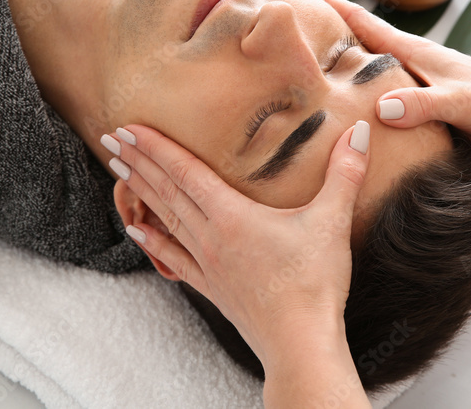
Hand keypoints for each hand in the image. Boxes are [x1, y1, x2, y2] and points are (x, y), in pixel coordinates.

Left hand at [106, 121, 369, 370]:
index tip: (128, 126)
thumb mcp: (331, 221)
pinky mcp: (212, 287)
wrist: (299, 344)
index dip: (155, 147)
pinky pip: (173, 259)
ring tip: (117, 172)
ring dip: (139, 194)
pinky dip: (152, 243)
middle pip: (165, 192)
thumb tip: (361, 130)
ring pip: (164, 220)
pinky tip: (136, 234)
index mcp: (231, 216)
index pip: (184, 171)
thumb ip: (345, 173)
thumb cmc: (314, 284)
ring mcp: (207, 264)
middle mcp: (210, 237)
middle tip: (109, 138)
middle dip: (137, 162)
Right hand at [279, 0, 470, 153]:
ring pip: (361, 56)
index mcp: (412, 51)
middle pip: (352, 29)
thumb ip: (425, 105)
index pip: (356, 18)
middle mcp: (407, 58)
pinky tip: (341, 90)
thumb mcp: (462, 104)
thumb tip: (383, 107)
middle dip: (316, 14)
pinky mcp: (421, 99)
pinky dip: (351, 78)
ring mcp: (413, 76)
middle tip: (280, 1)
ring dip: (331, 46)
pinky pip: (374, 84)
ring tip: (299, 43)